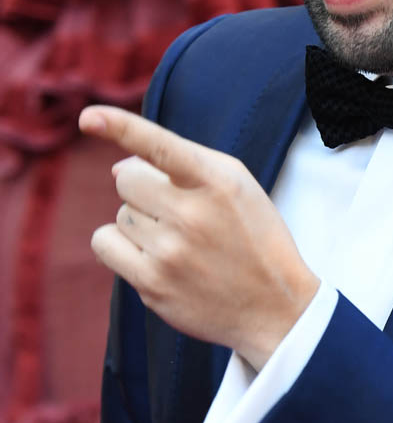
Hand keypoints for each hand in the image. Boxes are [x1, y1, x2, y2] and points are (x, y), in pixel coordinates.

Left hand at [79, 105, 319, 369]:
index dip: (121, 127)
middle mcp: (192, 215)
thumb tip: (116, 168)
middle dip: (143, 188)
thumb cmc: (252, 234)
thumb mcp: (235, 184)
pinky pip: (105, 243)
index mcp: (218, 181)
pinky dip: (118, 245)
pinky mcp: (152, 284)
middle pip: (127, 179)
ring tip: (179, 240)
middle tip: (176, 209)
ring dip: (141, 222)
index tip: (88, 117)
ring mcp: (170, 252)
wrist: (274, 305)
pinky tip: (150, 255)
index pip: (161, 146)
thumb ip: (182, 163)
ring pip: (120, 214)